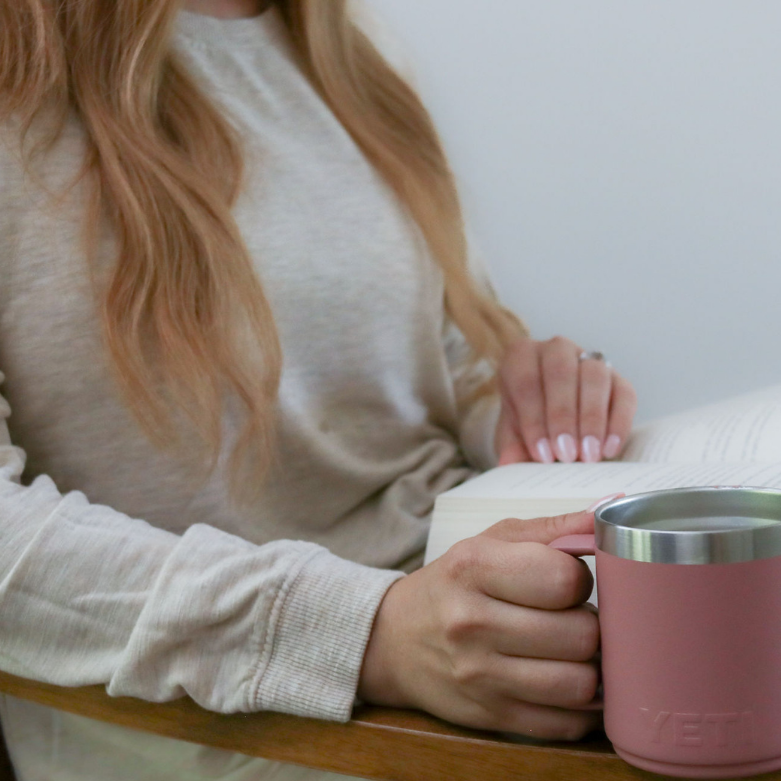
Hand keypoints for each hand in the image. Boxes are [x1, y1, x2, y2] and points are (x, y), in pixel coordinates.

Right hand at [358, 510, 602, 740]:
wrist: (395, 638)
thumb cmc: (454, 582)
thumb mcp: (491, 541)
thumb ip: (552, 529)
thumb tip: (611, 515)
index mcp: (473, 567)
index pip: (565, 580)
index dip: (581, 579)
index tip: (567, 581)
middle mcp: (472, 622)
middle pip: (581, 635)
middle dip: (590, 625)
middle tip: (573, 617)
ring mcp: (479, 676)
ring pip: (581, 685)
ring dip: (589, 668)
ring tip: (571, 650)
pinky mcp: (490, 717)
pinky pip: (566, 724)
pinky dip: (578, 706)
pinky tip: (562, 680)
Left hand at [494, 336, 636, 464]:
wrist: (554, 423)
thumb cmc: (529, 423)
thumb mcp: (513, 435)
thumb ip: (511, 447)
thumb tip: (508, 464)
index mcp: (521, 356)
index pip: (525, 382)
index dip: (534, 419)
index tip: (542, 453)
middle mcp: (556, 349)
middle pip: (561, 373)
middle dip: (563, 416)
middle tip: (566, 454)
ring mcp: (590, 360)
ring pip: (595, 376)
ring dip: (591, 418)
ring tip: (588, 455)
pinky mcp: (618, 378)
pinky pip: (624, 395)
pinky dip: (619, 424)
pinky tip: (609, 449)